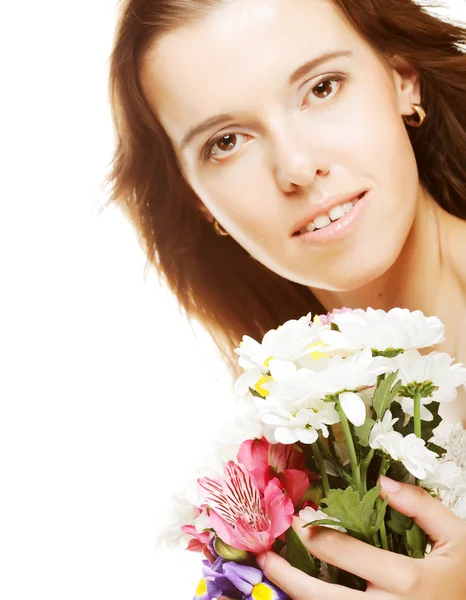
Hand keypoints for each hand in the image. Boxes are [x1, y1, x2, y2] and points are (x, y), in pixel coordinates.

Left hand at [257, 476, 465, 598]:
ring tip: (272, 577)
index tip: (298, 520)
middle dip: (289, 576)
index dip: (316, 534)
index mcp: (408, 581)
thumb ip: (423, 507)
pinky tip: (303, 594)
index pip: (347, 553)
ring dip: (296, 596)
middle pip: (325, 598)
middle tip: (265, 557)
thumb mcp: (458, 538)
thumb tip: (383, 483)